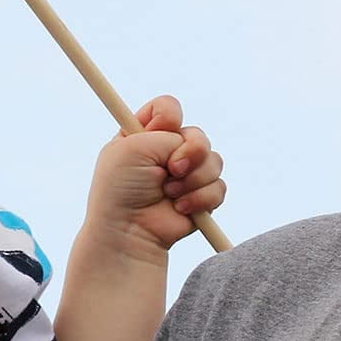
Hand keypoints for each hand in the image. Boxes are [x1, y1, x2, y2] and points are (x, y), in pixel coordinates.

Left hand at [85, 95, 225, 253]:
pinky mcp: (200, 197)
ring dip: (193, 179)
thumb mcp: (133, 146)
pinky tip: (180, 208)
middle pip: (198, 135)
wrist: (128, 231)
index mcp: (144, 135)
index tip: (162, 131)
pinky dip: (200, 198)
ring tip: (169, 194)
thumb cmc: (121, 189)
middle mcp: (166, 152)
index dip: (169, 118)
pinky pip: (219, 187)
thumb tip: (189, 148)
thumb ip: (166, 132)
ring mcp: (184, 175)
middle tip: (172, 169)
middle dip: (190, 152)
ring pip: (213, 161)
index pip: (168, 108)